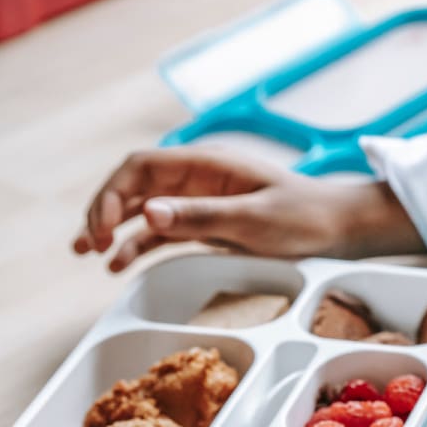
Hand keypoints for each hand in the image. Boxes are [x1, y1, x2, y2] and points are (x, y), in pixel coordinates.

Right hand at [75, 147, 421, 271]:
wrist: (339, 227)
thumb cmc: (304, 217)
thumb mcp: (253, 219)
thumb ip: (201, 215)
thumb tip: (148, 212)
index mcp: (208, 163)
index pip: (141, 166)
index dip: (112, 192)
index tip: (103, 228)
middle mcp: (198, 176)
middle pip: (134, 184)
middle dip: (104, 209)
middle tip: (89, 244)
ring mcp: (201, 199)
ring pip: (143, 207)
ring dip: (113, 226)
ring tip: (88, 253)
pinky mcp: (207, 222)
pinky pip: (163, 230)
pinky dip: (138, 243)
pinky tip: (118, 263)